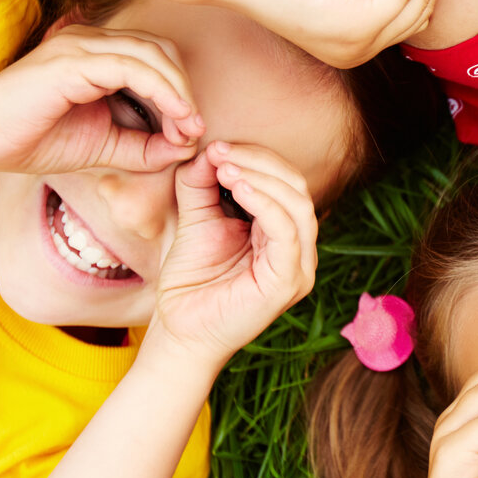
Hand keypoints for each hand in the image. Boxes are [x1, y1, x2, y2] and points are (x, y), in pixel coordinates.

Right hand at [0, 25, 202, 173]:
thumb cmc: (32, 140)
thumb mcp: (104, 147)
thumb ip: (144, 147)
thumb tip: (186, 148)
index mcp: (97, 55)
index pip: (156, 59)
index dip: (182, 93)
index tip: (191, 132)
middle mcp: (91, 41)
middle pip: (161, 51)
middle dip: (186, 90)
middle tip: (194, 129)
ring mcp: (80, 46)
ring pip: (152, 54)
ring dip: (179, 92)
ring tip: (190, 126)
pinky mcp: (71, 60)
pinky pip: (131, 67)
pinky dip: (161, 91)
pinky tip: (174, 117)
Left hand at [149, 142, 318, 362]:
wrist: (178, 330)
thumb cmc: (190, 282)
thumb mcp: (195, 219)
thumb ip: (201, 184)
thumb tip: (209, 150)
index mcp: (282, 233)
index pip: (284, 182)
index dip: (255, 157)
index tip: (217, 147)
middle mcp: (298, 249)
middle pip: (296, 187)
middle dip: (259, 162)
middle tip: (220, 152)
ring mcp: (299, 267)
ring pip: (297, 205)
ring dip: (261, 178)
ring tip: (226, 168)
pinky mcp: (289, 282)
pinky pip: (287, 233)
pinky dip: (266, 204)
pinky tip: (238, 188)